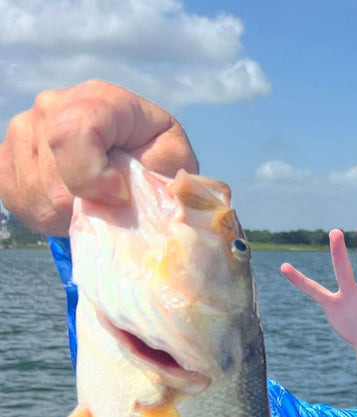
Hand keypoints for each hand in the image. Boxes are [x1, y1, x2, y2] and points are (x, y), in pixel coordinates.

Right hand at [0, 80, 196, 235]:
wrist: (130, 159)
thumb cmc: (158, 159)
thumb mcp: (174, 159)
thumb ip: (160, 169)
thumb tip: (132, 188)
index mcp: (100, 98)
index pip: (73, 132)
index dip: (94, 176)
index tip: (121, 197)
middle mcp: (53, 105)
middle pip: (55, 173)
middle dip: (88, 203)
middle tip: (112, 206)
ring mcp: (24, 129)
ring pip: (37, 191)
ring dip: (70, 212)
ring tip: (95, 204)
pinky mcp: (8, 157)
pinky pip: (20, 197)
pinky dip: (48, 214)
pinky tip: (73, 205)